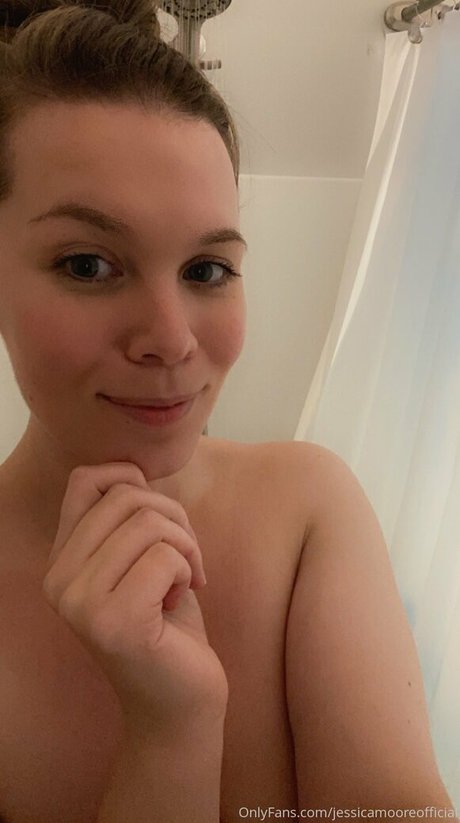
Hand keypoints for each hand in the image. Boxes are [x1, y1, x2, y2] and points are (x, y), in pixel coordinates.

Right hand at [42, 462, 228, 736]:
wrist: (180, 701)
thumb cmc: (168, 624)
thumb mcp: (140, 559)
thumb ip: (127, 519)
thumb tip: (134, 471)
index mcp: (61, 561)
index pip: (85, 479)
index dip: (132, 479)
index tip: (161, 519)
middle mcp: (59, 581)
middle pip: (127, 496)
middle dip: (174, 517)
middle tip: (187, 557)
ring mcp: (81, 603)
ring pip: (149, 523)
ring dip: (186, 546)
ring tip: (186, 578)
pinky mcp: (115, 622)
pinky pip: (165, 556)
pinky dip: (188, 570)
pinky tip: (181, 600)